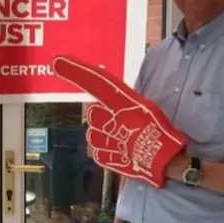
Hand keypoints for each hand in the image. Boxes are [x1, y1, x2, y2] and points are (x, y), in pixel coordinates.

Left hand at [52, 56, 187, 187]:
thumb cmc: (159, 131)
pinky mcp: (103, 156)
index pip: (96, 82)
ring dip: (104, 135)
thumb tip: (105, 101)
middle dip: (104, 118)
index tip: (57, 62)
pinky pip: (96, 150)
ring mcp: (104, 138)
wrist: (166, 160)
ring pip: (92, 132)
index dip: (76, 71)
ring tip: (123, 140)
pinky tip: (121, 150)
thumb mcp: (144, 106)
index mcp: (122, 102)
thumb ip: (122, 101)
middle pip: (93, 112)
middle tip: (123, 125)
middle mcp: (110, 117)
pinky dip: (106, 150)